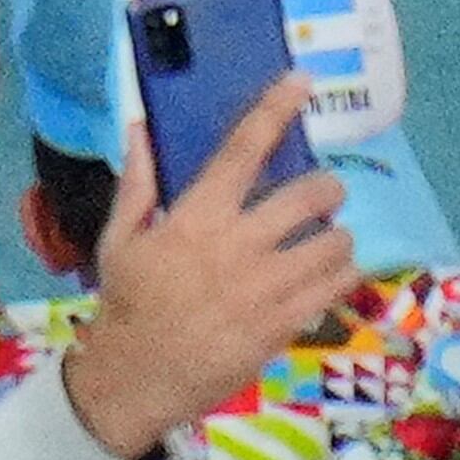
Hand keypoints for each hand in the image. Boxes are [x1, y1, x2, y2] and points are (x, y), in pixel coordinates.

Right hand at [61, 84, 358, 458]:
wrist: (137, 377)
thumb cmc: (126, 304)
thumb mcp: (119, 240)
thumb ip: (138, 184)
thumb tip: (139, 130)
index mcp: (196, 217)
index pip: (243, 149)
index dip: (275, 109)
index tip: (300, 82)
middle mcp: (238, 245)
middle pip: (310, 194)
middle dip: (327, 188)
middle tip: (323, 195)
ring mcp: (267, 287)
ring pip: (333, 241)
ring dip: (335, 235)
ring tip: (325, 242)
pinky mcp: (285, 324)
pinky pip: (336, 286)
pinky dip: (340, 274)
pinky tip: (327, 276)